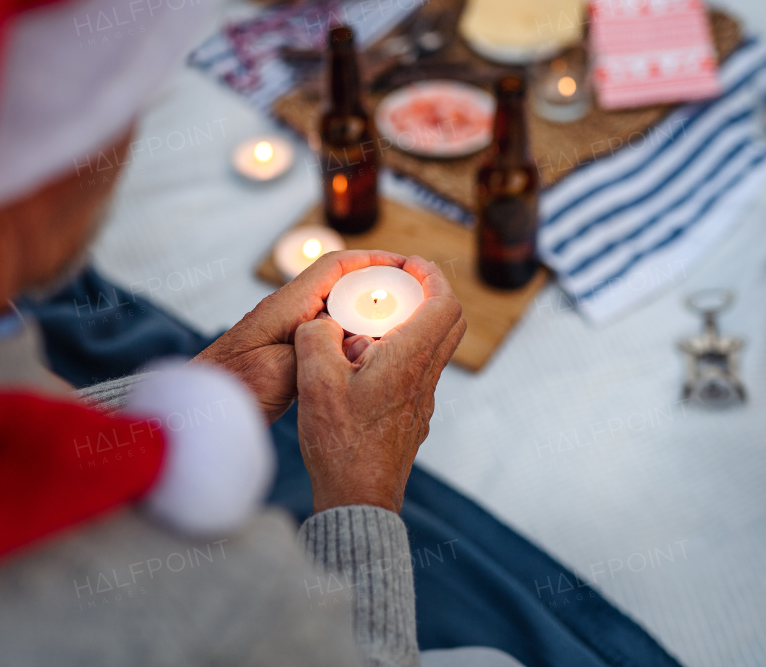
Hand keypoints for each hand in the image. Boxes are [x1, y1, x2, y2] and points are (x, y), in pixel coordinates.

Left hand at [190, 250, 407, 423]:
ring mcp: (287, 332)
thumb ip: (319, 351)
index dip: (372, 260)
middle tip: (412, 299)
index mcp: (287, 306)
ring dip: (365, 314)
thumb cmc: (231, 388)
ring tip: (400, 326)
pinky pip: (326, 335)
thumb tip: (361, 342)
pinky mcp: (285, 352)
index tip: (404, 266)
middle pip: (340, 285)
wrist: (198, 412)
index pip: (334, 266)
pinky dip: (350, 338)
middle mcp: (288, 312)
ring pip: (335, 312)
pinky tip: (367, 356)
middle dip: (376, 287)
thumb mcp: (279, 371)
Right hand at [293, 256, 464, 512]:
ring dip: (413, 324)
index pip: (444, 302)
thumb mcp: (315, 380)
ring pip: (434, 347)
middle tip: (397, 284)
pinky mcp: (413, 417)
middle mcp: (425, 377)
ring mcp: (422, 400)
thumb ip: (316, 336)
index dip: (430, 275)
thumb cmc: (340, 444)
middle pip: (450, 320)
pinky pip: (417, 371)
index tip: (407, 265)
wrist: (358, 500)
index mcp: (409, 360)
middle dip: (429, 292)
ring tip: (370, 324)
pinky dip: (401, 352)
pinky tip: (362, 364)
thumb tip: (322, 323)